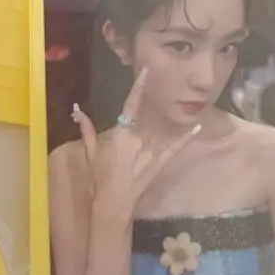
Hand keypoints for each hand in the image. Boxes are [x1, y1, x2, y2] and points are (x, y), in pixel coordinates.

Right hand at [71, 68, 200, 221]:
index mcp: (120, 134)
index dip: (138, 88)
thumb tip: (77, 109)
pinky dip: (186, 138)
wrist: (113, 203)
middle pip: (145, 119)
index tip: (145, 72)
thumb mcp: (90, 152)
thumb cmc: (99, 177)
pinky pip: (175, 148)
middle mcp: (137, 139)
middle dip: (146, 112)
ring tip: (171, 110)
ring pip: (158, 131)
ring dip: (162, 122)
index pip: (130, 106)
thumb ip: (86, 129)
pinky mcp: (160, 163)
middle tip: (152, 100)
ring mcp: (150, 151)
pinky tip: (198, 127)